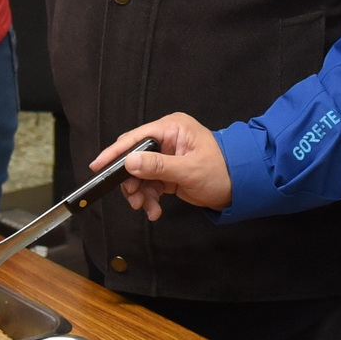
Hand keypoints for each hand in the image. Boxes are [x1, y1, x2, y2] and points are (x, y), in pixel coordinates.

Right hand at [93, 112, 228, 219]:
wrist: (242, 187)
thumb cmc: (222, 171)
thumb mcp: (189, 170)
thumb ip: (158, 166)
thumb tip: (129, 162)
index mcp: (171, 128)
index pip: (135, 138)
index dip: (115, 153)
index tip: (98, 166)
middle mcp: (166, 139)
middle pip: (134, 158)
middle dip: (131, 181)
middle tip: (133, 199)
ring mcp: (167, 157)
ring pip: (140, 175)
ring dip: (140, 194)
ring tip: (147, 209)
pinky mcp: (168, 172)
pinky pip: (150, 185)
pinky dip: (149, 199)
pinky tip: (154, 210)